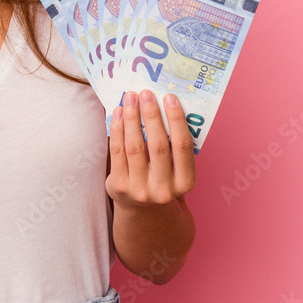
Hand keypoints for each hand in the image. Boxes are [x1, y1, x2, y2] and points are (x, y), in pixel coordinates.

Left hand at [105, 90, 195, 210]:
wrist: (142, 209)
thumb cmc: (162, 177)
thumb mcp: (175, 169)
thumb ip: (173, 144)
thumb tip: (163, 103)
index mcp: (185, 183)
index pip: (183, 146)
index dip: (176, 120)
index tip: (170, 97)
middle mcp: (164, 189)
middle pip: (158, 145)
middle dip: (152, 116)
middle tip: (146, 93)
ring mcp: (140, 190)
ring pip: (135, 147)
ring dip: (132, 118)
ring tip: (130, 97)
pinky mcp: (119, 187)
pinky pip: (117, 152)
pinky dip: (117, 129)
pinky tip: (118, 113)